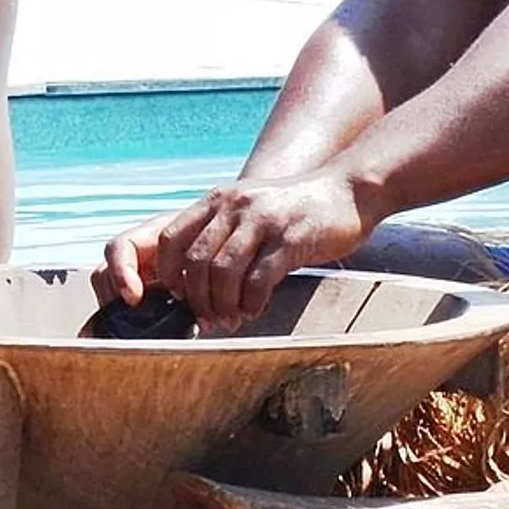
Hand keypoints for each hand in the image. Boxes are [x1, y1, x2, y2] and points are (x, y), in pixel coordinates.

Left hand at [98, 171, 371, 330]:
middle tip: (208, 318)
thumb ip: (219, 235)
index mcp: (215, 200)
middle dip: (196, 298)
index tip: (177, 297)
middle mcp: (233, 206)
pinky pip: (258, 279)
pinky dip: (251, 303)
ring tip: (231, 318)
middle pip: (194, 262)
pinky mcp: (290, 238)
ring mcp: (261, 220)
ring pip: (223, 272)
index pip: (169, 238)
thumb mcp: (245, 210)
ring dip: (223, 304)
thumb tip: (192, 285)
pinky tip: (255, 310)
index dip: (164, 273)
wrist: (344, 190)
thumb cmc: (290, 211)